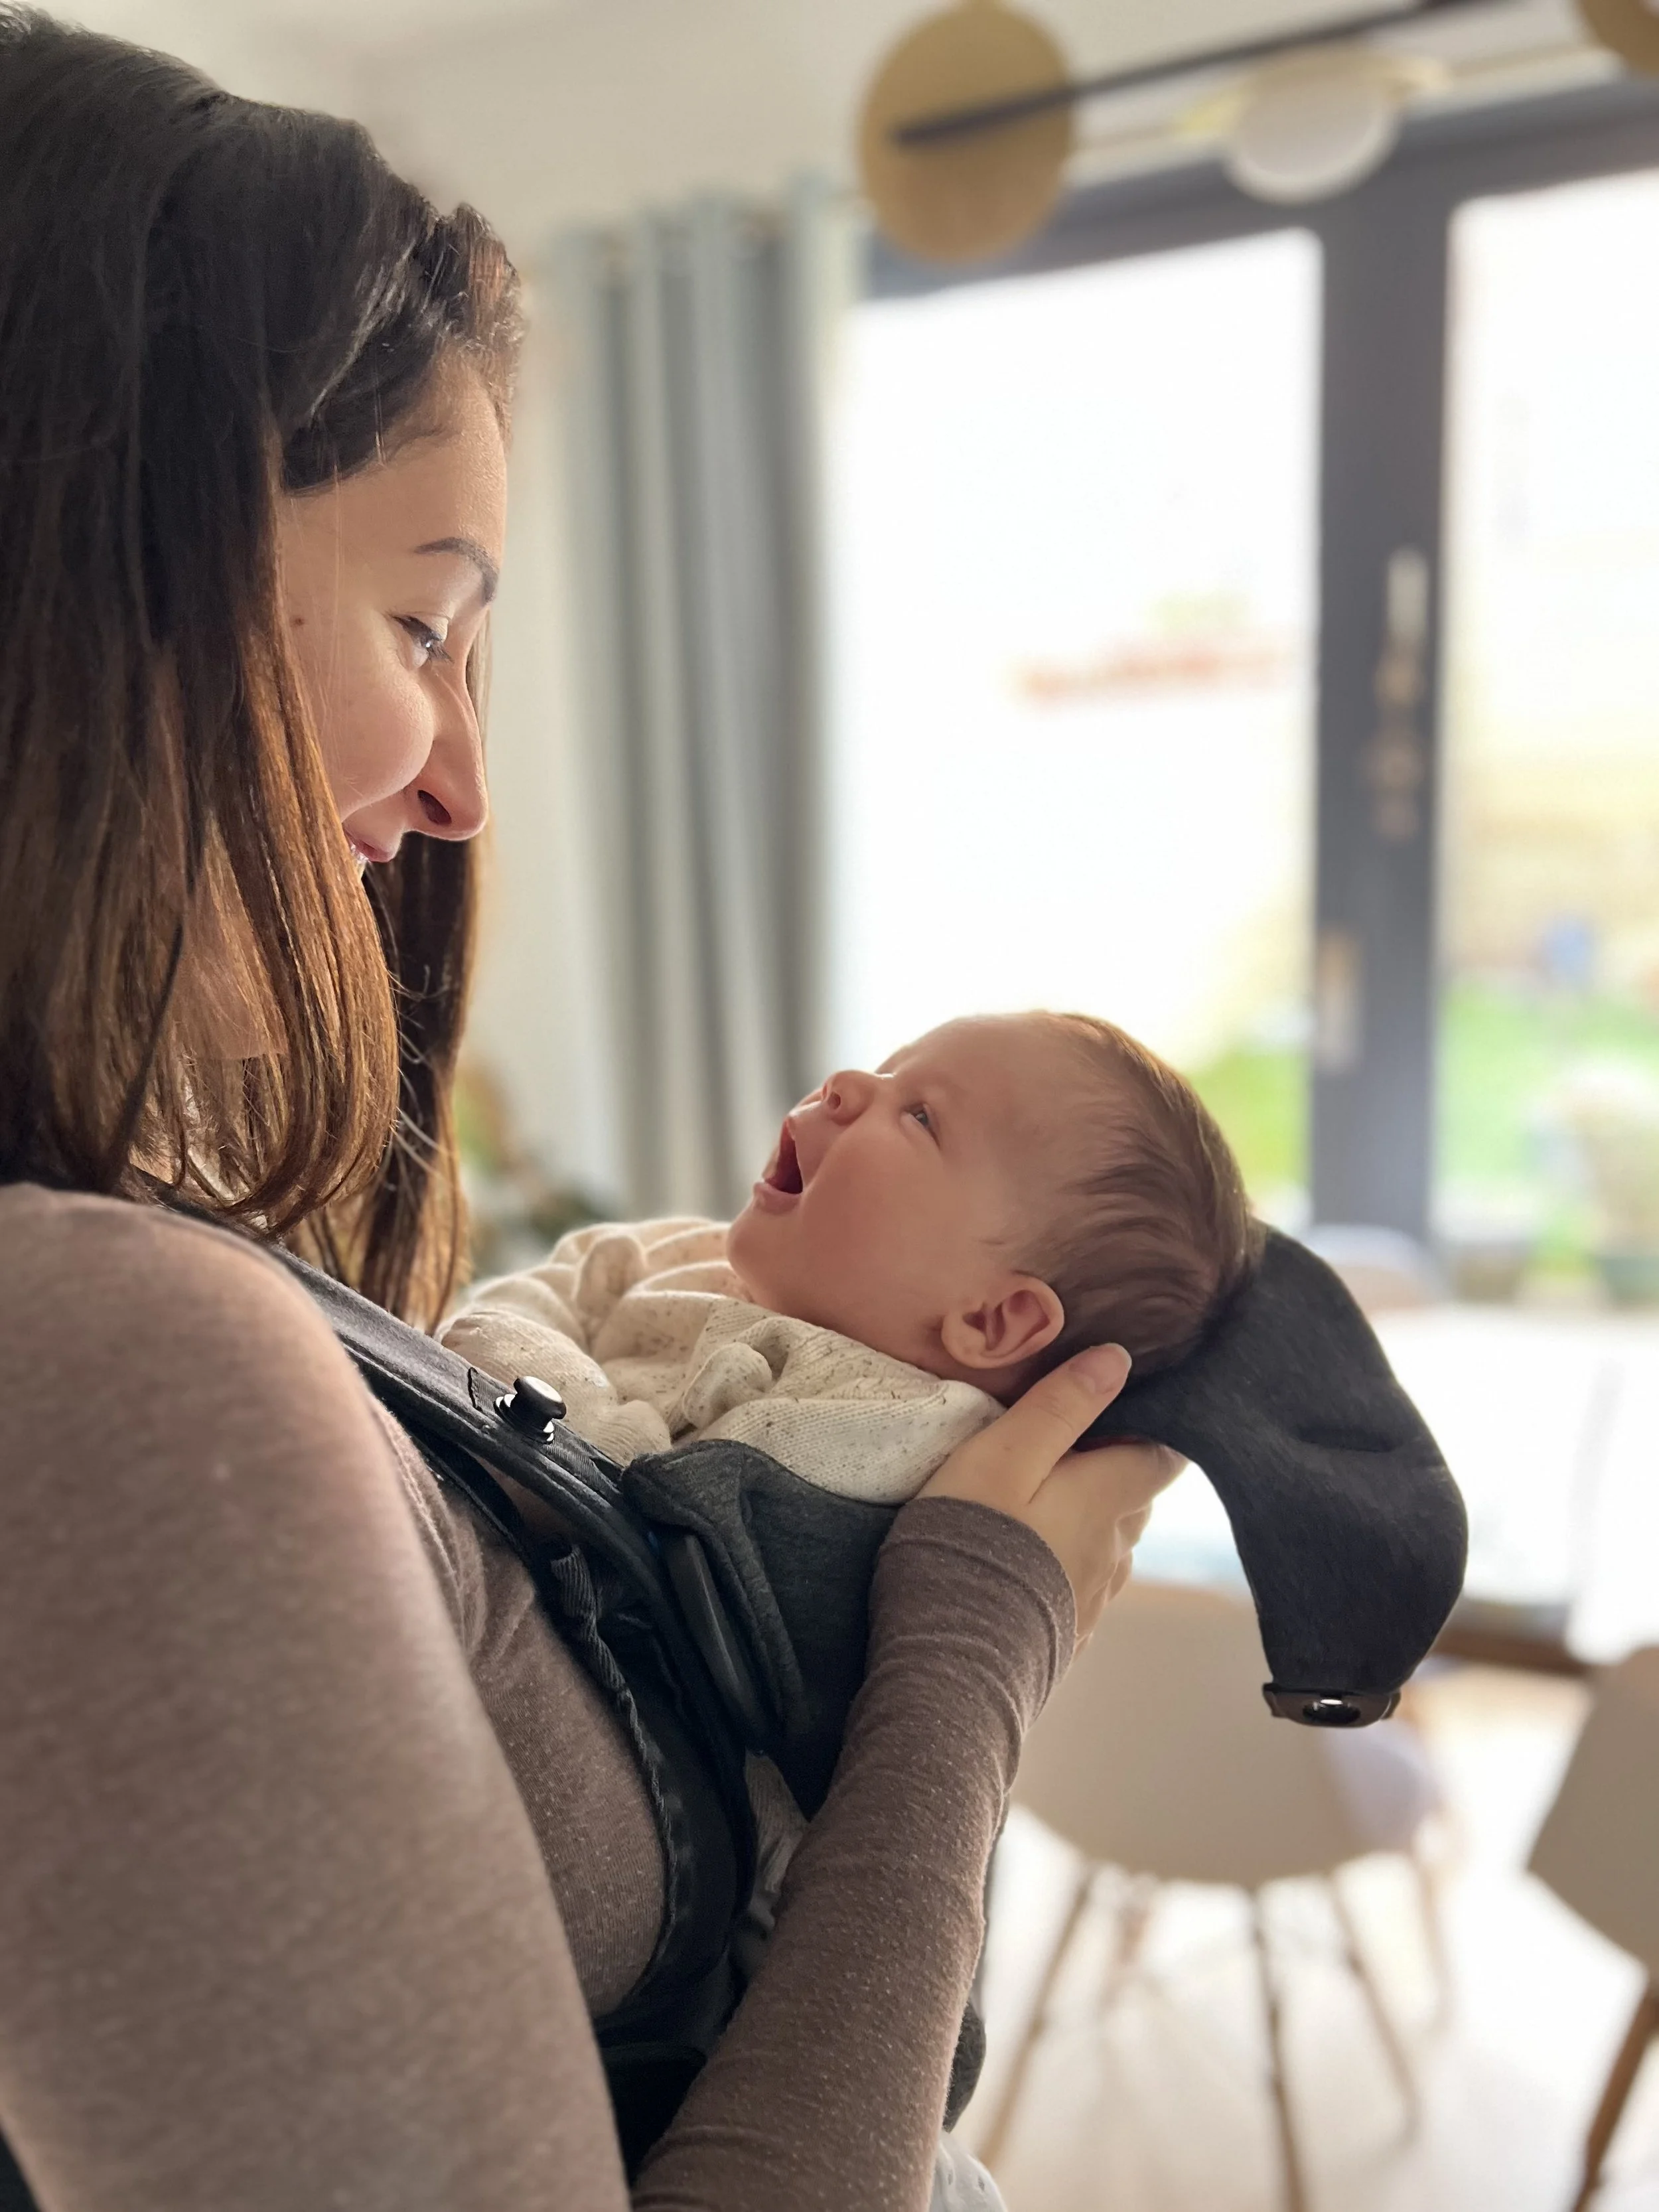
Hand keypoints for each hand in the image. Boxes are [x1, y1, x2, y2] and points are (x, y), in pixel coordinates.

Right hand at [920, 1345, 1183, 1645]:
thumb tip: (1118, 1360)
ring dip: (1094, 1522)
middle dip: (1119, 1473)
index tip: (1134, 1410)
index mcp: (1107, 1500)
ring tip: (1050, 1505)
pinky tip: (1034, 1566)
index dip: (1157, 1431)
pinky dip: (1069, 1567)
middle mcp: (1113, 1551)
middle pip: (1137, 1502)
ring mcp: (1092, 1599)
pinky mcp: (1065, 1636)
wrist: (950, 1663)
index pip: (1162, 1459)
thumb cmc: (972, 1543)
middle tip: (1076, 1448)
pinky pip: (1083, 1589)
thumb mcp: (1005, 1455)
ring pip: (1112, 1548)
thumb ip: (1060, 1406)